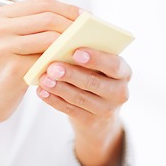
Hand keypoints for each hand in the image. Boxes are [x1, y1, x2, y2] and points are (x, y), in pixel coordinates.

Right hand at [0, 0, 79, 127]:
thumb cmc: (3, 69)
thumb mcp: (10, 41)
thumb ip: (33, 28)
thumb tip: (75, 21)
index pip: (41, 3)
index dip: (67, 8)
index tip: (86, 16)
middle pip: (47, 16)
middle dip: (73, 24)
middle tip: (89, 33)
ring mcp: (3, 47)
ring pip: (50, 37)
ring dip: (71, 42)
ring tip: (84, 48)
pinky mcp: (12, 68)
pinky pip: (47, 60)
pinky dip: (63, 61)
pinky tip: (73, 64)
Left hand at [37, 46, 131, 165]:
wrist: (100, 114)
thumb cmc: (95, 75)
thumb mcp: (100, 66)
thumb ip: (87, 56)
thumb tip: (62, 43)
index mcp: (124, 72)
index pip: (114, 65)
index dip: (95, 58)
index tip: (75, 52)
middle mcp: (119, 92)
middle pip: (94, 82)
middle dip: (71, 74)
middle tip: (53, 67)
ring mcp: (106, 110)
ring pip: (80, 97)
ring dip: (60, 88)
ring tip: (44, 79)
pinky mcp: (90, 122)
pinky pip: (70, 110)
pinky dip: (54, 100)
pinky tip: (42, 91)